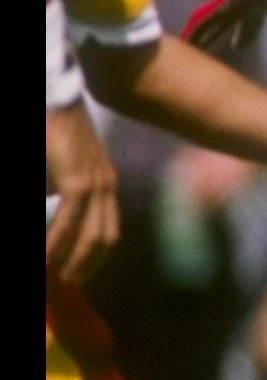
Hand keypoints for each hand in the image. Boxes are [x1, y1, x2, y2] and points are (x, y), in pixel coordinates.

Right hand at [44, 102, 119, 284]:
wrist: (57, 98)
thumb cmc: (51, 129)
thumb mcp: (58, 165)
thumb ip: (57, 188)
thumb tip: (51, 202)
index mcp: (104, 180)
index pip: (107, 225)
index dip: (95, 251)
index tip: (81, 268)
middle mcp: (107, 184)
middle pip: (106, 236)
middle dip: (90, 263)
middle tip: (71, 280)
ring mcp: (97, 184)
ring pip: (91, 235)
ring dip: (74, 259)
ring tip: (59, 276)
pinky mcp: (80, 182)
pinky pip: (70, 222)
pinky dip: (57, 243)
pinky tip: (47, 258)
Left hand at [185, 0, 266, 56]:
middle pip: (249, 18)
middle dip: (246, 32)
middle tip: (239, 45)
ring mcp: (240, 0)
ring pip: (223, 20)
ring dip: (213, 33)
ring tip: (199, 45)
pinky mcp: (228, 3)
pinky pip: (209, 21)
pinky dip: (200, 33)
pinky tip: (189, 43)